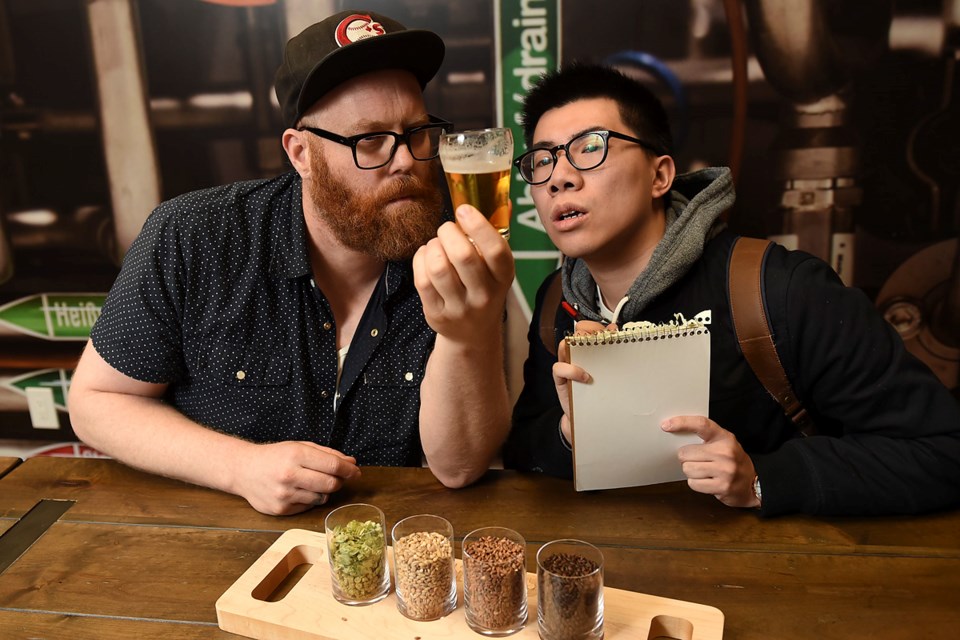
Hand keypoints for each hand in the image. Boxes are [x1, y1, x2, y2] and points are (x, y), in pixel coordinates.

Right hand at [233, 441, 360, 515]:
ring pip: (322, 497)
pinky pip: (308, 506)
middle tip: (336, 477)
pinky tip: (299, 490)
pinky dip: (310, 499)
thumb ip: (327, 454)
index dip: (349, 470)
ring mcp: (284, 495)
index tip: (356, 472)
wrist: (243, 470)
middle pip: (331, 484)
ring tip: (312, 482)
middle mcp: (289, 476)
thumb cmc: (275, 456)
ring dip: (324, 491)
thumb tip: (351, 463)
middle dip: (339, 481)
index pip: (332, 465)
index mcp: (295, 455)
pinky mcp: (281, 510)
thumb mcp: (300, 447)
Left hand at [412, 205, 514, 342]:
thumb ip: (493, 240)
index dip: (478, 226)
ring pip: (438, 268)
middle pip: (463, 256)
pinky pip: (422, 280)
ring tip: (436, 244)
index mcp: (503, 278)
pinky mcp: (436, 314)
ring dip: (433, 246)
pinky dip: (420, 259)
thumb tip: (499, 199)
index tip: (463, 210)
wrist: (472, 333)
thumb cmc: (483, 288)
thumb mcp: (497, 270)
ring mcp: (459, 308)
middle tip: (446, 228)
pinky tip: (426, 256)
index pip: (496, 251)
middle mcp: (484, 295)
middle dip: (448, 232)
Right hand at [554, 320, 617, 441]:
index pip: (591, 329)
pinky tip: (585, 376)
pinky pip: (558, 368)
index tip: (614, 331)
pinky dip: (571, 369)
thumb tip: (619, 337)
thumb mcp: (614, 378)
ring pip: (564, 345)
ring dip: (576, 344)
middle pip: (577, 331)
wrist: (592, 422)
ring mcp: (568, 367)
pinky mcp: (561, 380)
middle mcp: (579, 356)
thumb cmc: (603, 397)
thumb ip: (617, 361)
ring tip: (591, 352)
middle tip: (600, 338)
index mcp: (592, 352)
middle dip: (588, 329)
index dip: (600, 326)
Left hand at [662, 416, 758, 507]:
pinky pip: (693, 483)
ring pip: (687, 469)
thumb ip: (704, 437)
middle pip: (685, 453)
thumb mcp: (723, 443)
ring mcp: (725, 470)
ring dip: (691, 471)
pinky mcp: (722, 486)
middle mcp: (725, 452)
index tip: (666, 425)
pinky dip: (696, 483)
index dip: (682, 422)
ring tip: (704, 471)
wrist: (752, 483)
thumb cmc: (731, 460)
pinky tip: (707, 481)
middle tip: (698, 460)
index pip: (701, 424)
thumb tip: (674, 433)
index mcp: (724, 437)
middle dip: (687, 458)